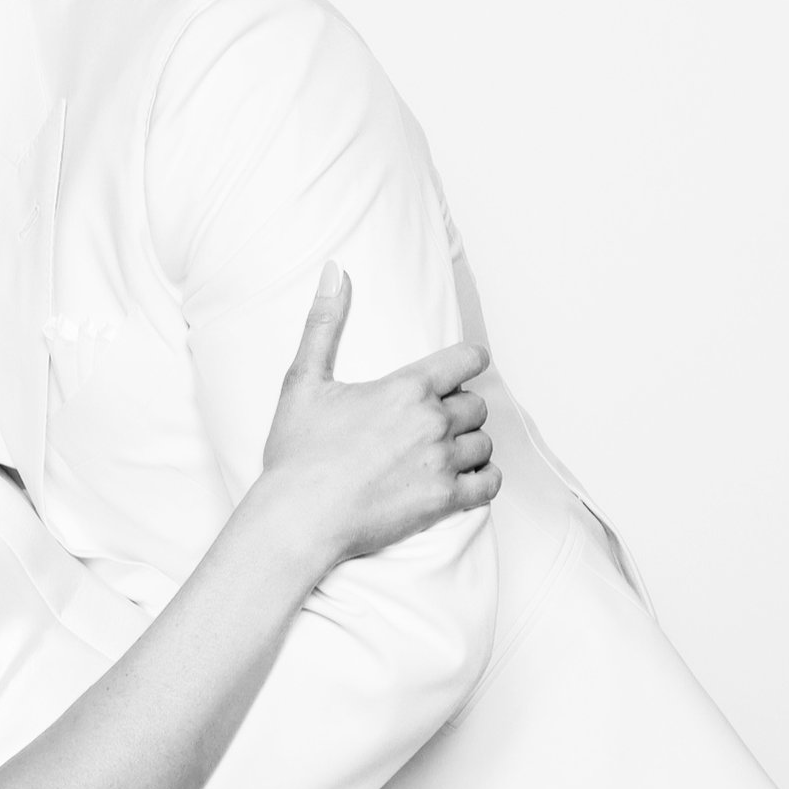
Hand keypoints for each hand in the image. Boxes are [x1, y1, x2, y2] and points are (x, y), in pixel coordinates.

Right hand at [253, 264, 499, 568]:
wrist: (299, 517)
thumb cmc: (298, 453)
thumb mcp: (304, 380)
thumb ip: (325, 322)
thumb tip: (335, 271)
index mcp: (406, 388)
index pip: (467, 360)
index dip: (471, 361)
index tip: (467, 367)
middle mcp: (432, 422)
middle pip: (477, 404)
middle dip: (461, 409)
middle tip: (438, 419)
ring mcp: (441, 463)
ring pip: (484, 444)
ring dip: (470, 445)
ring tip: (447, 450)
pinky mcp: (444, 501)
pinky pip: (489, 484)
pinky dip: (484, 479)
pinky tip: (466, 479)